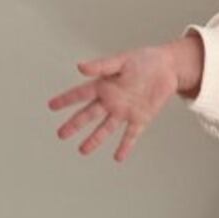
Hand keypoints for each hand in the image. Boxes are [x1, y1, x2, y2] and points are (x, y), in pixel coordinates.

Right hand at [47, 43, 179, 162]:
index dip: (66, 100)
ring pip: (106, 128)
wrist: (168, 68)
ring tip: (83, 151)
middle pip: (89, 115)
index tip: (51, 106)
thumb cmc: (144, 61)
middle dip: (75, 124)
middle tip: (61, 135)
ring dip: (95, 139)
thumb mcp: (122, 60)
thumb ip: (101, 66)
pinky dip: (125, 146)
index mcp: (105, 85)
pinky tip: (118, 157)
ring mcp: (125, 111)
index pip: (81, 94)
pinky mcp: (140, 118)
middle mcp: (111, 101)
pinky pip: (131, 135)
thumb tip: (80, 67)